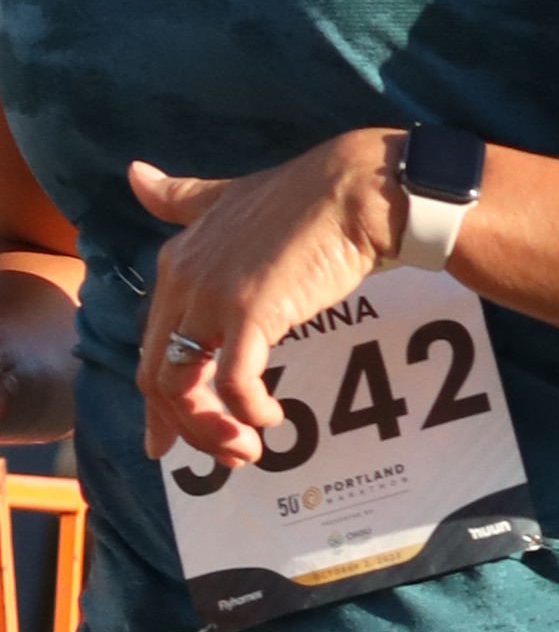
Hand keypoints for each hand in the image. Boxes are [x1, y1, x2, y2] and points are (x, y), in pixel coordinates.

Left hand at [123, 132, 405, 475]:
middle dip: (184, 427)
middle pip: (158, 375)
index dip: (160, 400)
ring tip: (247, 450)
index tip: (170, 439)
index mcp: (176, 263)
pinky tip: (272, 418)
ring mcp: (213, 298)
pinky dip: (249, 411)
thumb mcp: (226, 196)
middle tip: (221, 457)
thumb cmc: (302, 196)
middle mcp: (183, 282)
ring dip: (211, 430)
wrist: (353, 192)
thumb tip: (133, 174)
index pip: (151, 344)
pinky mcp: (251, 313)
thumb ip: (181, 198)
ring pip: (184, 386)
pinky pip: (235, 383)